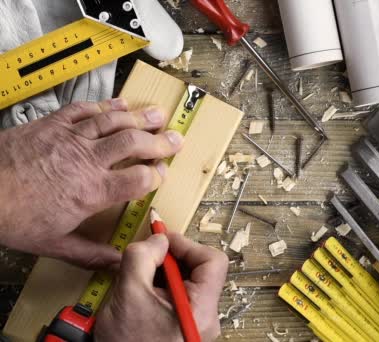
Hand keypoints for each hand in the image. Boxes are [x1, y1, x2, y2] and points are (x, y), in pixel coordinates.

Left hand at [0, 99, 182, 268]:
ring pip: (115, 121)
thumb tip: (117, 263)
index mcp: (92, 191)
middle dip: (160, 141)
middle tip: (177, 139)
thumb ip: (90, 253)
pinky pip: (86, 108)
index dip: (157, 174)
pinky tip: (120, 103)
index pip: (139, 178)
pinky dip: (106, 104)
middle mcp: (88, 160)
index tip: (163, 174)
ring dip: (140, 117)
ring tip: (159, 114)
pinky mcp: (54, 123)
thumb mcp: (52, 244)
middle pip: (134, 143)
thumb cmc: (12, 218)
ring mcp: (71, 137)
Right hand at [95, 233, 228, 341]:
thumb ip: (142, 258)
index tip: (164, 240)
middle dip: (173, 258)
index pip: (213, 261)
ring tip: (142, 276)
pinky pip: (182, 295)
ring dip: (165, 272)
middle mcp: (206, 316)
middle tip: (149, 254)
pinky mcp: (187, 324)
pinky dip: (163, 286)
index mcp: (201, 309)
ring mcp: (197, 321)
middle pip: (202, 269)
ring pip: (190, 281)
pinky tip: (145, 291)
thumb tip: (157, 240)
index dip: (187, 245)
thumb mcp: (128, 294)